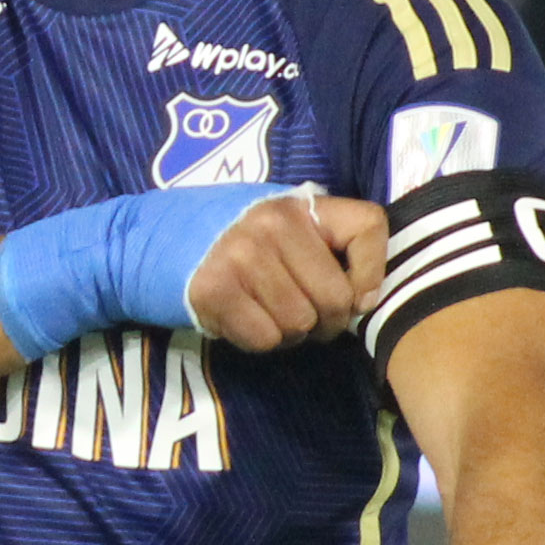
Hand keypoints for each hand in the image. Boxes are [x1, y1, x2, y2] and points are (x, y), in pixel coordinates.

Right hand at [185, 192, 387, 351]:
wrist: (172, 242)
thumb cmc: (252, 244)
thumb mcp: (297, 231)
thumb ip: (338, 249)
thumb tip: (364, 302)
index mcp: (300, 204)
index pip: (368, 225)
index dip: (372, 272)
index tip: (355, 292)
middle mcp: (271, 222)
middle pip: (336, 298)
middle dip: (325, 319)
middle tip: (303, 311)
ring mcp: (240, 254)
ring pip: (300, 324)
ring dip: (290, 332)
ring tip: (270, 311)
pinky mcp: (214, 288)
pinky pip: (265, 338)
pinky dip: (261, 340)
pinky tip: (247, 317)